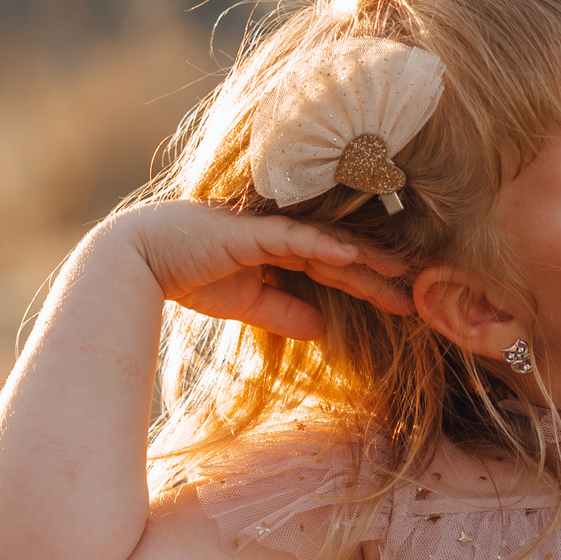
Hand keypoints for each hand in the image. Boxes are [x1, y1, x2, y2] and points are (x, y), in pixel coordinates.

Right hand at [111, 200, 416, 340]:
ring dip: (367, 260)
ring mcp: (269, 230)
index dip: (371, 286)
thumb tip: (321, 329)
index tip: (405, 305)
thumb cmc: (188, 277)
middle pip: (344, 254)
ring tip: (403, 273)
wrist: (138, 261)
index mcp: (281, 251)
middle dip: (382, 274)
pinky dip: (326, 246)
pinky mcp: (252, 232)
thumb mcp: (246, 305)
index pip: (337, 268)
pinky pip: (297, 238)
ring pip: (330, 244)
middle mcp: (282, 236)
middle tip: (422, 290)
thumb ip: (283, 313)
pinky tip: (354, 257)